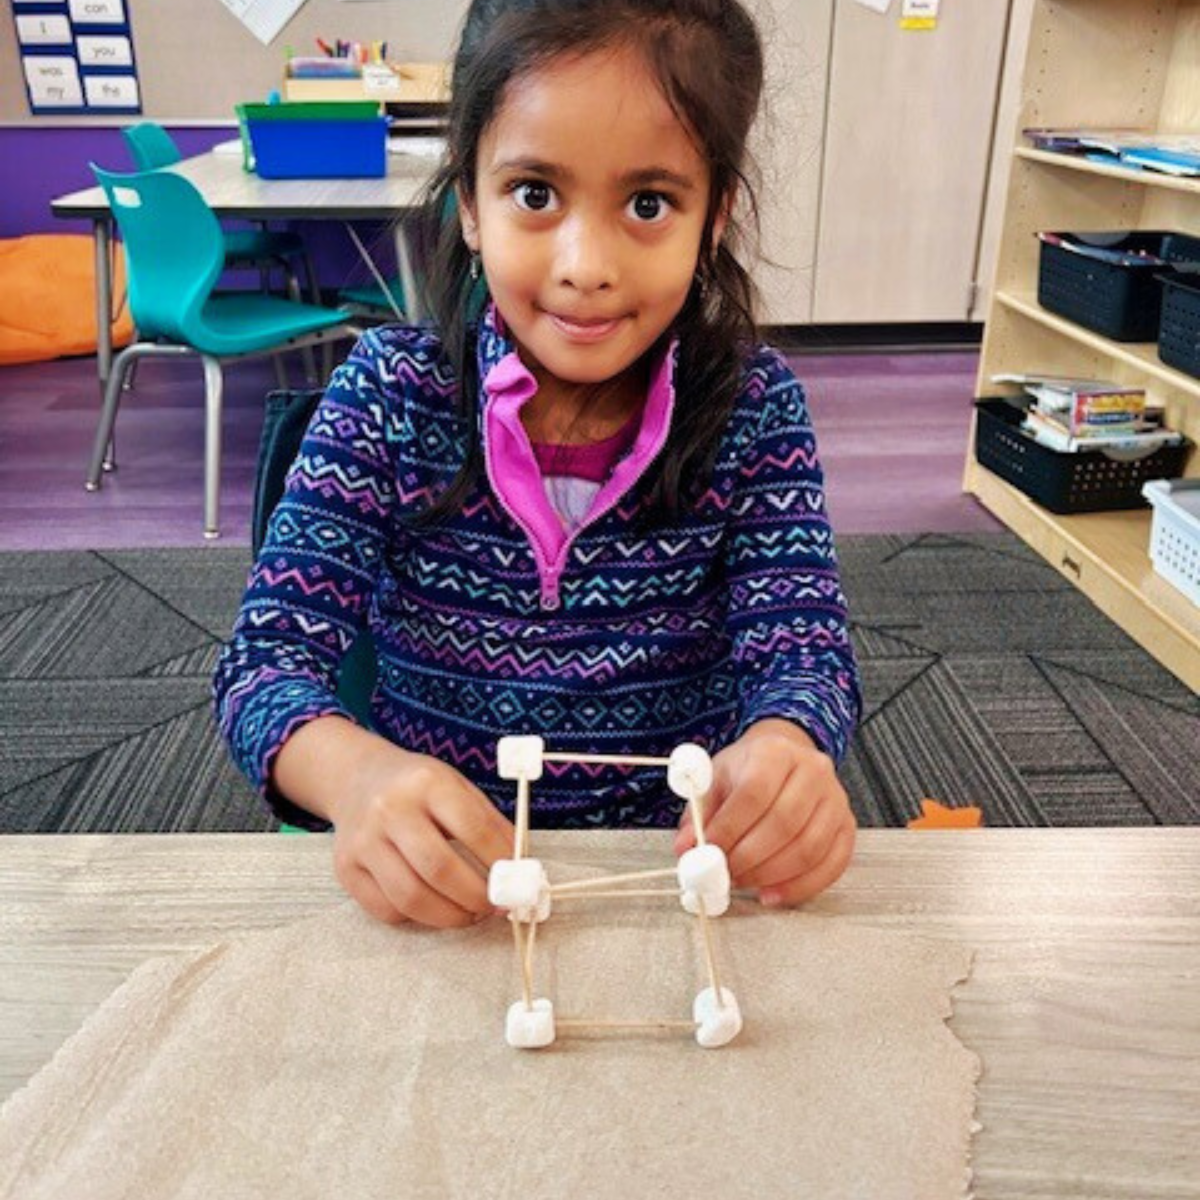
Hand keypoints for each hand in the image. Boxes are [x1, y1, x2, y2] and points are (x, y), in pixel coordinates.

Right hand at [330, 745, 515, 928]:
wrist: (358, 778)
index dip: (500, 864)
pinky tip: (434, 906)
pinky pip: (386, 909)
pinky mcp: (345, 868)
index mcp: (427, 782)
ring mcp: (363, 840)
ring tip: (469, 913)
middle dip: (476, 898)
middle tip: (494, 907)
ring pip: (411, 898)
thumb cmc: (418, 788)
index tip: (516, 884)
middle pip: (439, 869)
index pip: (473, 829)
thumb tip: (520, 870)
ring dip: (449, 916)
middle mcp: (390, 809)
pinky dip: (417, 917)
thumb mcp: (458, 787)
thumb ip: (490, 825)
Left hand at [674, 720, 855, 906]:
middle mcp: (813, 770)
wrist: (785, 758)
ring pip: (808, 848)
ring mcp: (836, 799)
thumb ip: (700, 813)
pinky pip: (831, 865)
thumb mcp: (717, 778)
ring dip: (770, 875)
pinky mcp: (848, 826)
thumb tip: (686, 848)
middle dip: (749, 857)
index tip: (707, 851)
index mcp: (775, 751)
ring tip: (743, 882)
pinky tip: (771, 895)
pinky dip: (800, 888)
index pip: (754, 793)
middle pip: (784, 823)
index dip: (729, 828)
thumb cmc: (748, 770)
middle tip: (724, 874)